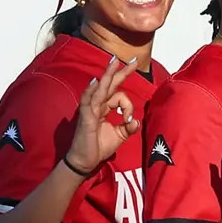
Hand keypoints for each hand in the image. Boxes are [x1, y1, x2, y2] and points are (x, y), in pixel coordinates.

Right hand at [65, 56, 140, 174]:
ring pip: (100, 89)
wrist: (85, 162)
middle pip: (109, 85)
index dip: (128, 105)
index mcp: (104, 107)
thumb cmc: (99, 147)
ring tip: (113, 62)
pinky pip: (89, 102)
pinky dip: (92, 92)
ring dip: (107, 76)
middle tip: (131, 60)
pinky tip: (96, 82)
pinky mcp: (85, 117)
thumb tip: (136, 121)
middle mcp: (97, 105)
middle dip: (120, 72)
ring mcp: (90, 110)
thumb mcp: (119, 136)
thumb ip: (129, 127)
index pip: (119, 96)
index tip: (130, 120)